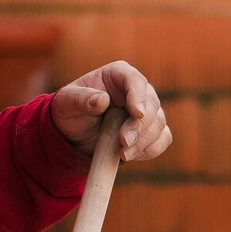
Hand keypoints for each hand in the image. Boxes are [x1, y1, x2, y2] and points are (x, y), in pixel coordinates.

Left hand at [51, 60, 171, 161]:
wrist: (74, 133)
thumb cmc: (70, 110)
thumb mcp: (67, 102)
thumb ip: (82, 99)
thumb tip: (102, 99)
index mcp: (118, 75)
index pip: (135, 80)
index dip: (139, 96)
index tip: (137, 114)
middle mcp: (137, 90)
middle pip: (152, 105)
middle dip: (140, 127)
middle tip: (124, 143)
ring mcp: (147, 110)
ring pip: (159, 124)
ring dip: (144, 142)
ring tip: (123, 154)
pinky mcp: (150, 130)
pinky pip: (163, 139)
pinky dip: (151, 149)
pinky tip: (132, 155)